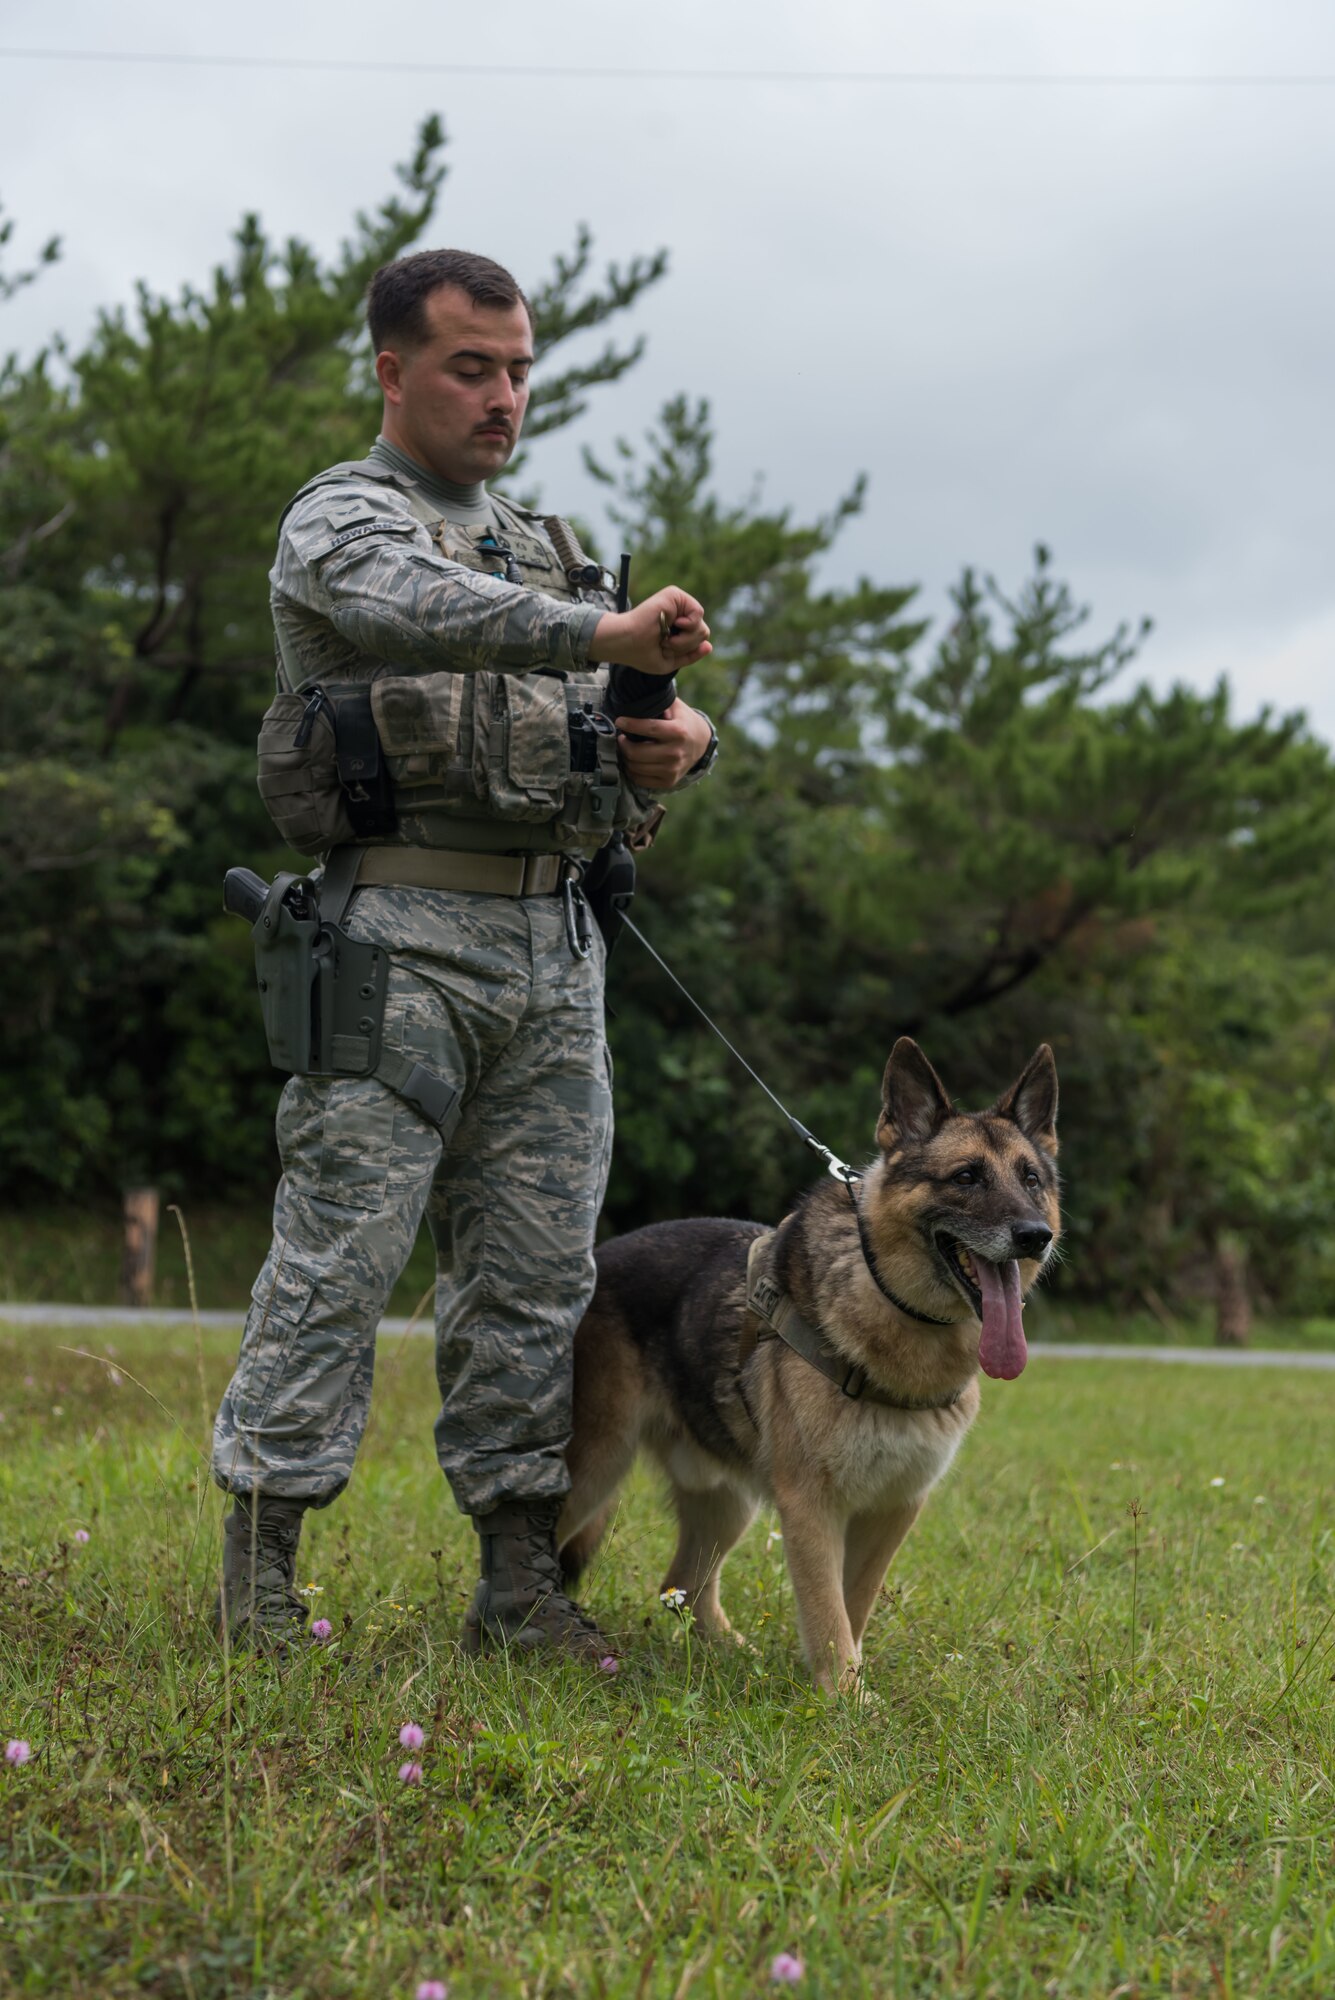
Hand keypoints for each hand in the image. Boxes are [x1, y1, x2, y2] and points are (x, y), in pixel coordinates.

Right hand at [588, 587, 711, 675]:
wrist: (626, 642)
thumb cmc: (641, 653)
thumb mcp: (670, 661)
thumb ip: (690, 655)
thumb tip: (709, 646)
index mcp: (677, 629)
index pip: (698, 641)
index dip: (685, 651)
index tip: (665, 650)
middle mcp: (679, 615)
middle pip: (703, 634)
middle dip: (686, 646)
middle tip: (665, 643)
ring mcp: (677, 605)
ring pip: (702, 627)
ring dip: (685, 640)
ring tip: (666, 637)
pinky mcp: (674, 595)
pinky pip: (698, 612)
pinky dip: (688, 624)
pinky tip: (674, 624)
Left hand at [615, 700, 714, 789]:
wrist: (701, 744)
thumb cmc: (684, 722)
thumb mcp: (675, 707)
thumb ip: (658, 702)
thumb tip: (636, 697)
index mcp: (678, 732)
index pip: (648, 728)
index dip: (630, 724)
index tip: (620, 721)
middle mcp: (675, 753)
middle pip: (636, 753)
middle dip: (623, 744)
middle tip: (622, 737)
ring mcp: (672, 770)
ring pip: (635, 767)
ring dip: (626, 757)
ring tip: (627, 748)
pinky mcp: (668, 781)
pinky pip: (640, 779)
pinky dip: (632, 770)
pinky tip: (633, 761)